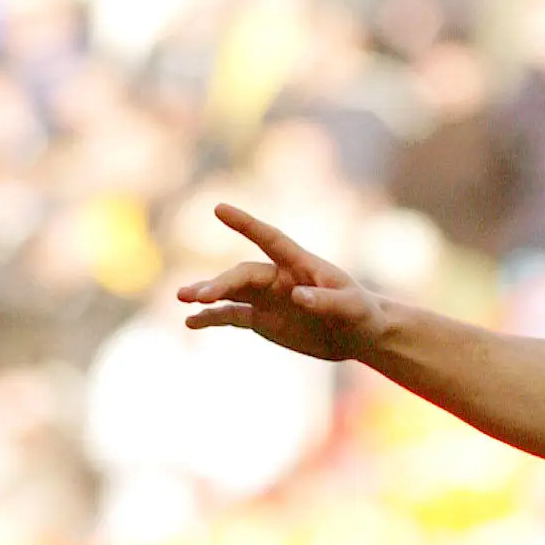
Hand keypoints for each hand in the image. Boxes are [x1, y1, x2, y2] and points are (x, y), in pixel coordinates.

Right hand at [176, 204, 388, 361]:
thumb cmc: (361, 313)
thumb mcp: (351, 307)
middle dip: (221, 283)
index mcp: (299, 264)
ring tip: (183, 299)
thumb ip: (326, 301)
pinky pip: (230, 316)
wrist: (358, 336)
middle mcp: (276, 277)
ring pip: (230, 292)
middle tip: (200, 296)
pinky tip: (191, 322)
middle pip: (242, 275)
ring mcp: (266, 297)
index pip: (270, 239)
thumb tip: (297, 296)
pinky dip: (211, 318)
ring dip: (206, 294)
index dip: (246, 224)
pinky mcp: (261, 319)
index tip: (219, 208)